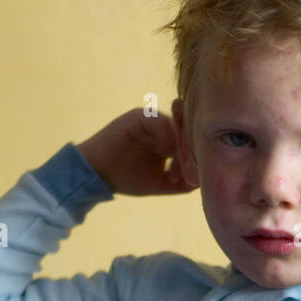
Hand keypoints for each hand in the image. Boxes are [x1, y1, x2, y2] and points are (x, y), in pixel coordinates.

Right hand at [75, 107, 197, 196]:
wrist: (96, 175)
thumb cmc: (127, 178)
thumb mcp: (161, 183)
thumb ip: (183, 181)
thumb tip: (204, 178)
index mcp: (168, 138)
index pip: (192, 142)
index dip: (198, 158)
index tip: (198, 177)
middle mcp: (162, 125)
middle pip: (188, 132)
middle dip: (193, 154)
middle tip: (192, 174)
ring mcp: (151, 119)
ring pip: (178, 128)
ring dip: (182, 149)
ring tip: (178, 170)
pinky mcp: (139, 117)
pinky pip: (161, 123)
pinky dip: (168, 141)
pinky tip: (167, 160)